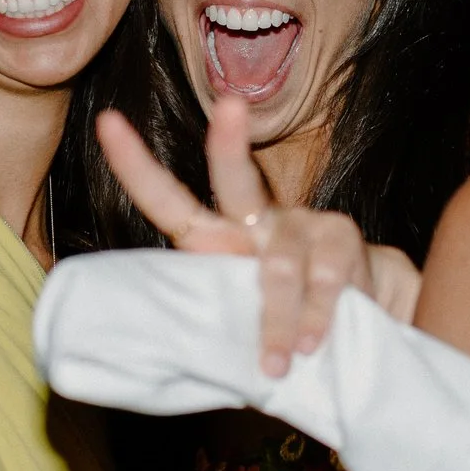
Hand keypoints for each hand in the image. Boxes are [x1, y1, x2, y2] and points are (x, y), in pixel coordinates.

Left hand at [98, 96, 420, 376]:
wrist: (362, 316)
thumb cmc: (282, 323)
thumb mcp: (236, 323)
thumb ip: (211, 327)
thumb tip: (163, 364)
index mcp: (216, 238)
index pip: (169, 200)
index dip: (136, 166)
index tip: (107, 123)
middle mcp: (256, 219)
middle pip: (237, 180)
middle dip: (229, 143)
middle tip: (229, 106)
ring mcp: (302, 225)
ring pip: (280, 267)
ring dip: (275, 321)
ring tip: (274, 364)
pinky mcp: (341, 239)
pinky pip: (325, 281)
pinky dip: (315, 319)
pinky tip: (311, 344)